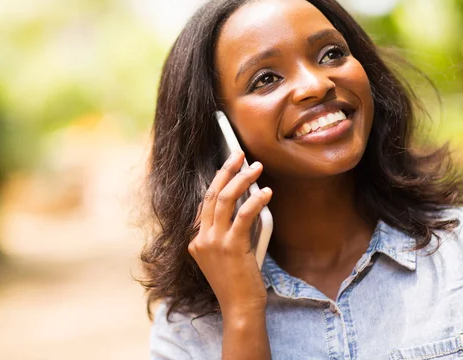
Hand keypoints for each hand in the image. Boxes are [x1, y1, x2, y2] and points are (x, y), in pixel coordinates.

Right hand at [188, 151, 272, 318]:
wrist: (240, 308)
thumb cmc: (238, 282)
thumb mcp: (227, 253)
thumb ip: (230, 229)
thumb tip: (246, 201)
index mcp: (196, 240)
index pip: (205, 203)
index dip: (217, 181)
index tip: (229, 166)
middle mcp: (200, 238)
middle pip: (211, 195)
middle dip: (226, 170)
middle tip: (238, 154)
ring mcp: (213, 242)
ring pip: (224, 199)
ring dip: (242, 179)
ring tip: (256, 167)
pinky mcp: (231, 246)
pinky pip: (243, 216)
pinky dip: (255, 201)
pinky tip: (266, 193)